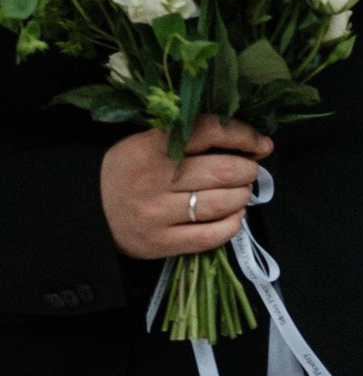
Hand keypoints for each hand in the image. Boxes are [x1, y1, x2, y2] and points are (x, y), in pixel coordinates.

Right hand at [100, 116, 271, 265]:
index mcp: (150, 147)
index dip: (243, 136)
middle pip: (223, 171)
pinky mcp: (160, 243)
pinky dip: (232, 224)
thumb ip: (189, 138)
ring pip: (221, 203)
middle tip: (250, 169)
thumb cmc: (127, 171)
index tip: (260, 143)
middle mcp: (154, 180)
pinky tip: (235, 215)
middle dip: (248, 169)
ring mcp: (157, 214)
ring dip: (243, 195)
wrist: (88, 210)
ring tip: (242, 191)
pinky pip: (210, 236)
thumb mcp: (147, 142)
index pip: (210, 132)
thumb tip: (248, 143)